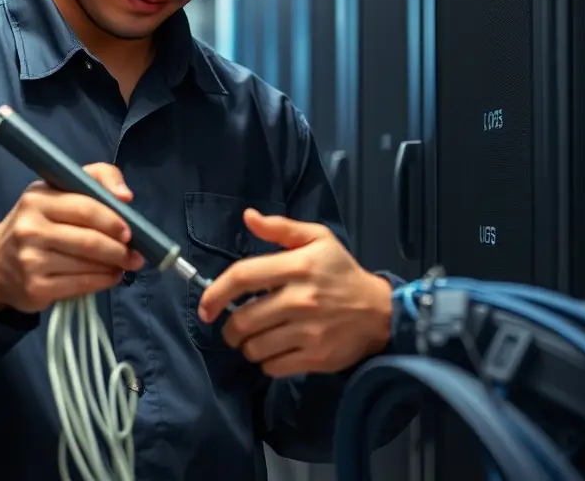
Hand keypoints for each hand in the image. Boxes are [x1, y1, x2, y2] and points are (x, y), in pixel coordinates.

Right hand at [0, 163, 144, 313]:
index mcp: (38, 199)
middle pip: (88, 241)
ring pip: (87, 265)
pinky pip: (80, 286)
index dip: (113, 220)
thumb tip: (125, 196)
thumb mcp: (59, 190)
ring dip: (114, 266)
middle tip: (136, 255)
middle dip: (119, 250)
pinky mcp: (35, 288)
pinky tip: (110, 276)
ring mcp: (30, 260)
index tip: (131, 231)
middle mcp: (30, 228)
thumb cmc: (39, 221)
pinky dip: (102, 282)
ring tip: (125, 264)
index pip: (85, 207)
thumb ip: (97, 179)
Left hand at [198, 209, 392, 377]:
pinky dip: (267, 362)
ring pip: (254, 347)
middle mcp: (299, 299)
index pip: (242, 277)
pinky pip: (273, 367)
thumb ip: (280, 228)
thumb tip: (248, 216)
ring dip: (247, 346)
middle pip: (243, 320)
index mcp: (296, 266)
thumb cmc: (341, 272)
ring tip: (256, 339)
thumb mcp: (318, 239)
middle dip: (231, 328)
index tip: (206, 307)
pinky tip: (275, 351)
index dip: (215, 293)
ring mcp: (307, 331)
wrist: (379, 312)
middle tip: (235, 327)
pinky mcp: (315, 357)